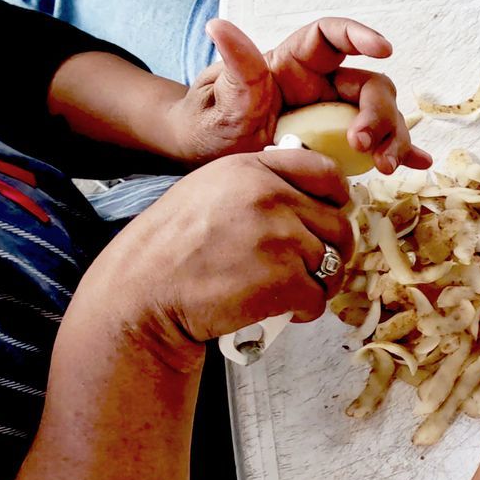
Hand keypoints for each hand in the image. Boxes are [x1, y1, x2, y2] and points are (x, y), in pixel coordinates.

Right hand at [76, 148, 353, 372]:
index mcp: (251, 169)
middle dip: (329, 250)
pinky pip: (320, 298)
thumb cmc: (169, 251)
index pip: (324, 171)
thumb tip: (307, 199)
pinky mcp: (285, 281)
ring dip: (318, 282)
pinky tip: (280, 310)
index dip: (336, 198)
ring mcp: (280, 238)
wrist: (141, 296)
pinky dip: (305, 310)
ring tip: (289, 290)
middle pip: (337, 223)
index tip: (329, 215)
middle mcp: (269, 196)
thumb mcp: (207, 192)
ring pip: (334, 263)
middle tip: (308, 268)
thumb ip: (256, 186)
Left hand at [163, 18, 432, 171]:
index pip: (331, 37)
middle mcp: (322, 87)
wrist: (208, 163)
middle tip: (362, 144)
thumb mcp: (222, 100)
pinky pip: (379, 145)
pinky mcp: (342, 147)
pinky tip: (417, 163)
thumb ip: (235, 67)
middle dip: (377, 113)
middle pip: (369, 85)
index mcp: (294, 65)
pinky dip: (401, 152)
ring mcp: (336, 118)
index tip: (383, 49)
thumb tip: (219, 25)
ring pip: (382, 117)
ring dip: (392, 139)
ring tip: (383, 167)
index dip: (360, 36)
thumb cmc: (211, 126)